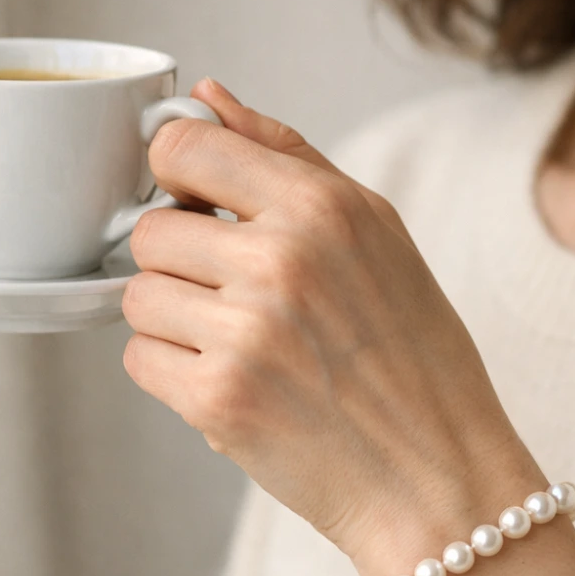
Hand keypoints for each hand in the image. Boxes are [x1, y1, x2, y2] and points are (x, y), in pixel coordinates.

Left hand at [121, 77, 528, 571]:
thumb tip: (205, 96)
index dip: (175, 172)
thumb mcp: (375, 230)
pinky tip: (233, 383)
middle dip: (180, 261)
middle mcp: (281, 260)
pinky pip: (139, 358)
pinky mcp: (217, 400)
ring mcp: (245, 332)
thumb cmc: (413, 354)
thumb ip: (285, 154)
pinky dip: (172, 373)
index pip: (184, 145)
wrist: (439, 479)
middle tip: (236, 296)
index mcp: (323, 206)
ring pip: (136, 295)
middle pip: (150, 229)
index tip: (194, 201)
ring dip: (172, 320)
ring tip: (239, 343)